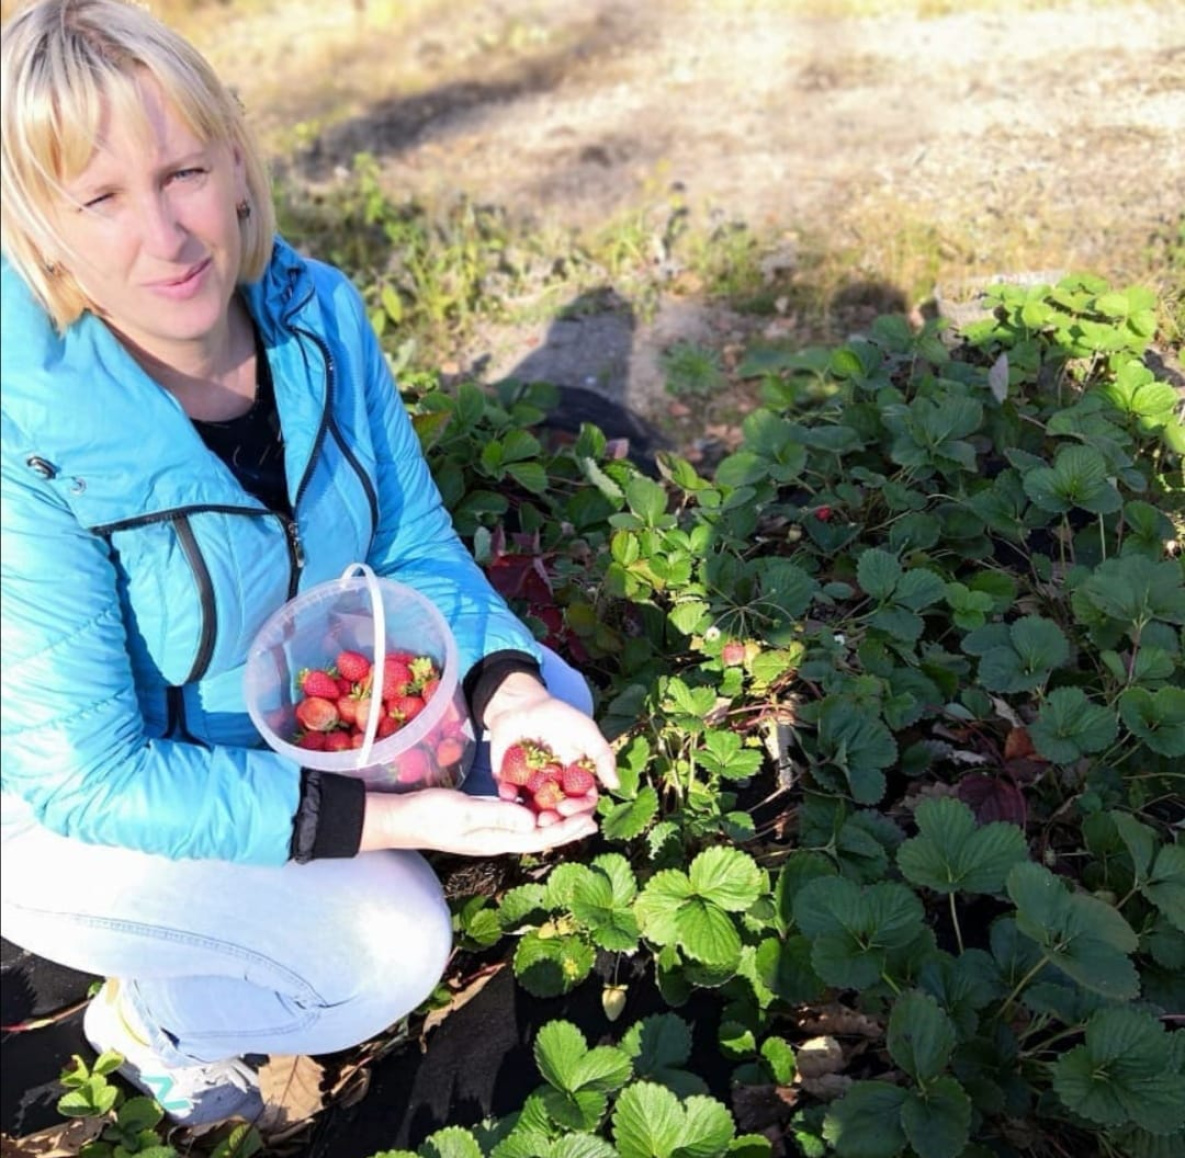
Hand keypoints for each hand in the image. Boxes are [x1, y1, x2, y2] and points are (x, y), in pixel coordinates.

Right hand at [360, 788, 596, 855]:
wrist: (401, 817)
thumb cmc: (429, 814)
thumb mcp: (464, 812)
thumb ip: (498, 816)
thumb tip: (533, 822)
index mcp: (496, 840)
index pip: (540, 838)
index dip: (566, 830)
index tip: (589, 820)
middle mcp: (497, 839)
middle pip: (540, 835)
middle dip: (567, 826)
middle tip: (593, 815)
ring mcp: (490, 831)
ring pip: (530, 828)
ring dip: (553, 819)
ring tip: (575, 809)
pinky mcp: (484, 820)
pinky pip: (517, 819)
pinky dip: (535, 812)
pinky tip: (542, 802)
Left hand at [483, 672, 618, 817]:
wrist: (522, 702)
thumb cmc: (558, 715)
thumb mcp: (586, 732)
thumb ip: (602, 756)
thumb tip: (615, 784)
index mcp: (575, 778)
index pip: (582, 802)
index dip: (578, 809)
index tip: (567, 808)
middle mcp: (555, 786)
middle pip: (559, 813)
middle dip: (555, 820)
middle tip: (546, 821)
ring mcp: (532, 785)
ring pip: (534, 811)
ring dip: (532, 817)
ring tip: (528, 818)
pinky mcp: (509, 780)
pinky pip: (508, 795)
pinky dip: (508, 797)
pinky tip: (509, 794)